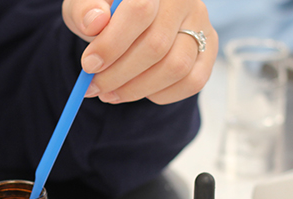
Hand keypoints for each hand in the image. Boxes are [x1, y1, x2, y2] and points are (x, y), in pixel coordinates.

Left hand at [62, 0, 216, 104]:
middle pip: (157, 45)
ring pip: (176, 67)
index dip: (113, 43)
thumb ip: (84, 10)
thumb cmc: (104, 11)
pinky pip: (192, 81)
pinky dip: (161, 94)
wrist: (127, 18)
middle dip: (119, 74)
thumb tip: (95, 21)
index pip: (140, 11)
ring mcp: (200, 23)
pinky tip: (138, 91)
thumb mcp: (83, 5)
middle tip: (95, 87)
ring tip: (111, 93)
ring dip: (138, 89)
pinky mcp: (209, 47)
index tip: (89, 65)